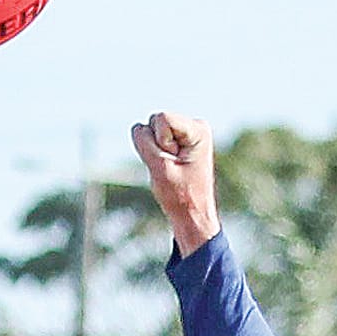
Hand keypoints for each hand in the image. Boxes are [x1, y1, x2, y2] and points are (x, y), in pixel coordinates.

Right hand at [130, 110, 218, 256]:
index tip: (174, 161)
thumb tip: (138, 128)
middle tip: (172, 168)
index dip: (159, 142)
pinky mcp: (178, 143)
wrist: (193, 217)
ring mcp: (187, 134)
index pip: (161, 118)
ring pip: (151, 130)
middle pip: (155, 121)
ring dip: (154, 152)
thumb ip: (144, 143)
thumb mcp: (159, 168)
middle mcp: (195, 126)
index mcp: (198, 129)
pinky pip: (153, 140)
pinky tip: (168, 168)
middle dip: (155, 145)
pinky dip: (155, 155)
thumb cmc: (181, 196)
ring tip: (170, 169)